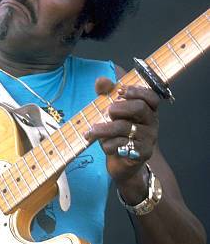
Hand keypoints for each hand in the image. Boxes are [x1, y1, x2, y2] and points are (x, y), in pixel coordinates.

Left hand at [85, 77, 159, 194]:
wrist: (121, 163)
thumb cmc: (117, 134)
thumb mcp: (111, 114)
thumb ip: (107, 95)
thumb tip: (101, 80)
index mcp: (148, 110)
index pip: (151, 97)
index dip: (137, 91)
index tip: (120, 90)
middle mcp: (152, 123)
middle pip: (140, 108)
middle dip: (121, 107)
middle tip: (108, 111)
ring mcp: (149, 139)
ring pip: (127, 128)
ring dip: (106, 129)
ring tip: (92, 130)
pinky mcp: (143, 153)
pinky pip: (124, 146)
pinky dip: (110, 145)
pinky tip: (103, 146)